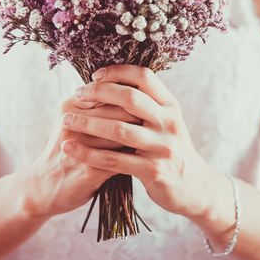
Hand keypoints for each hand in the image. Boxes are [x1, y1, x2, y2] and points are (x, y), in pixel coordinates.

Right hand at [23, 90, 143, 218]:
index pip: (109, 91)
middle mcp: (72, 121)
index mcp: (70, 106)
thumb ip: (96, 107)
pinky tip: (143, 157)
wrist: (43, 188)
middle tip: (155, 119)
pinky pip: (118, 158)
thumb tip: (132, 90)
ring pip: (121, 132)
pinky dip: (133, 156)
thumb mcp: (73, 122)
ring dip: (140, 134)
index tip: (147, 101)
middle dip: (140, 114)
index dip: (133, 95)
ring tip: (152, 136)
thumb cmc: (67, 151)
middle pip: (118, 108)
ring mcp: (80, 145)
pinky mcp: (89, 170)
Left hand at [60, 64, 216, 218]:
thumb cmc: (169, 148)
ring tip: (65, 120)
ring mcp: (162, 147)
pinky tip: (71, 148)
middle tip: (76, 95)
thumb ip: (146, 104)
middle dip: (98, 93)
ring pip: (119, 129)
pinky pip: (115, 160)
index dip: (118, 72)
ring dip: (87, 123)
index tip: (95, 75)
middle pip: (130, 98)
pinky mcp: (153, 171)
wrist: (193, 187)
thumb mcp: (166, 121)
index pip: (144, 76)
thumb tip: (111, 81)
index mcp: (170, 105)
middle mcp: (169, 122)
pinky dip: (88, 154)